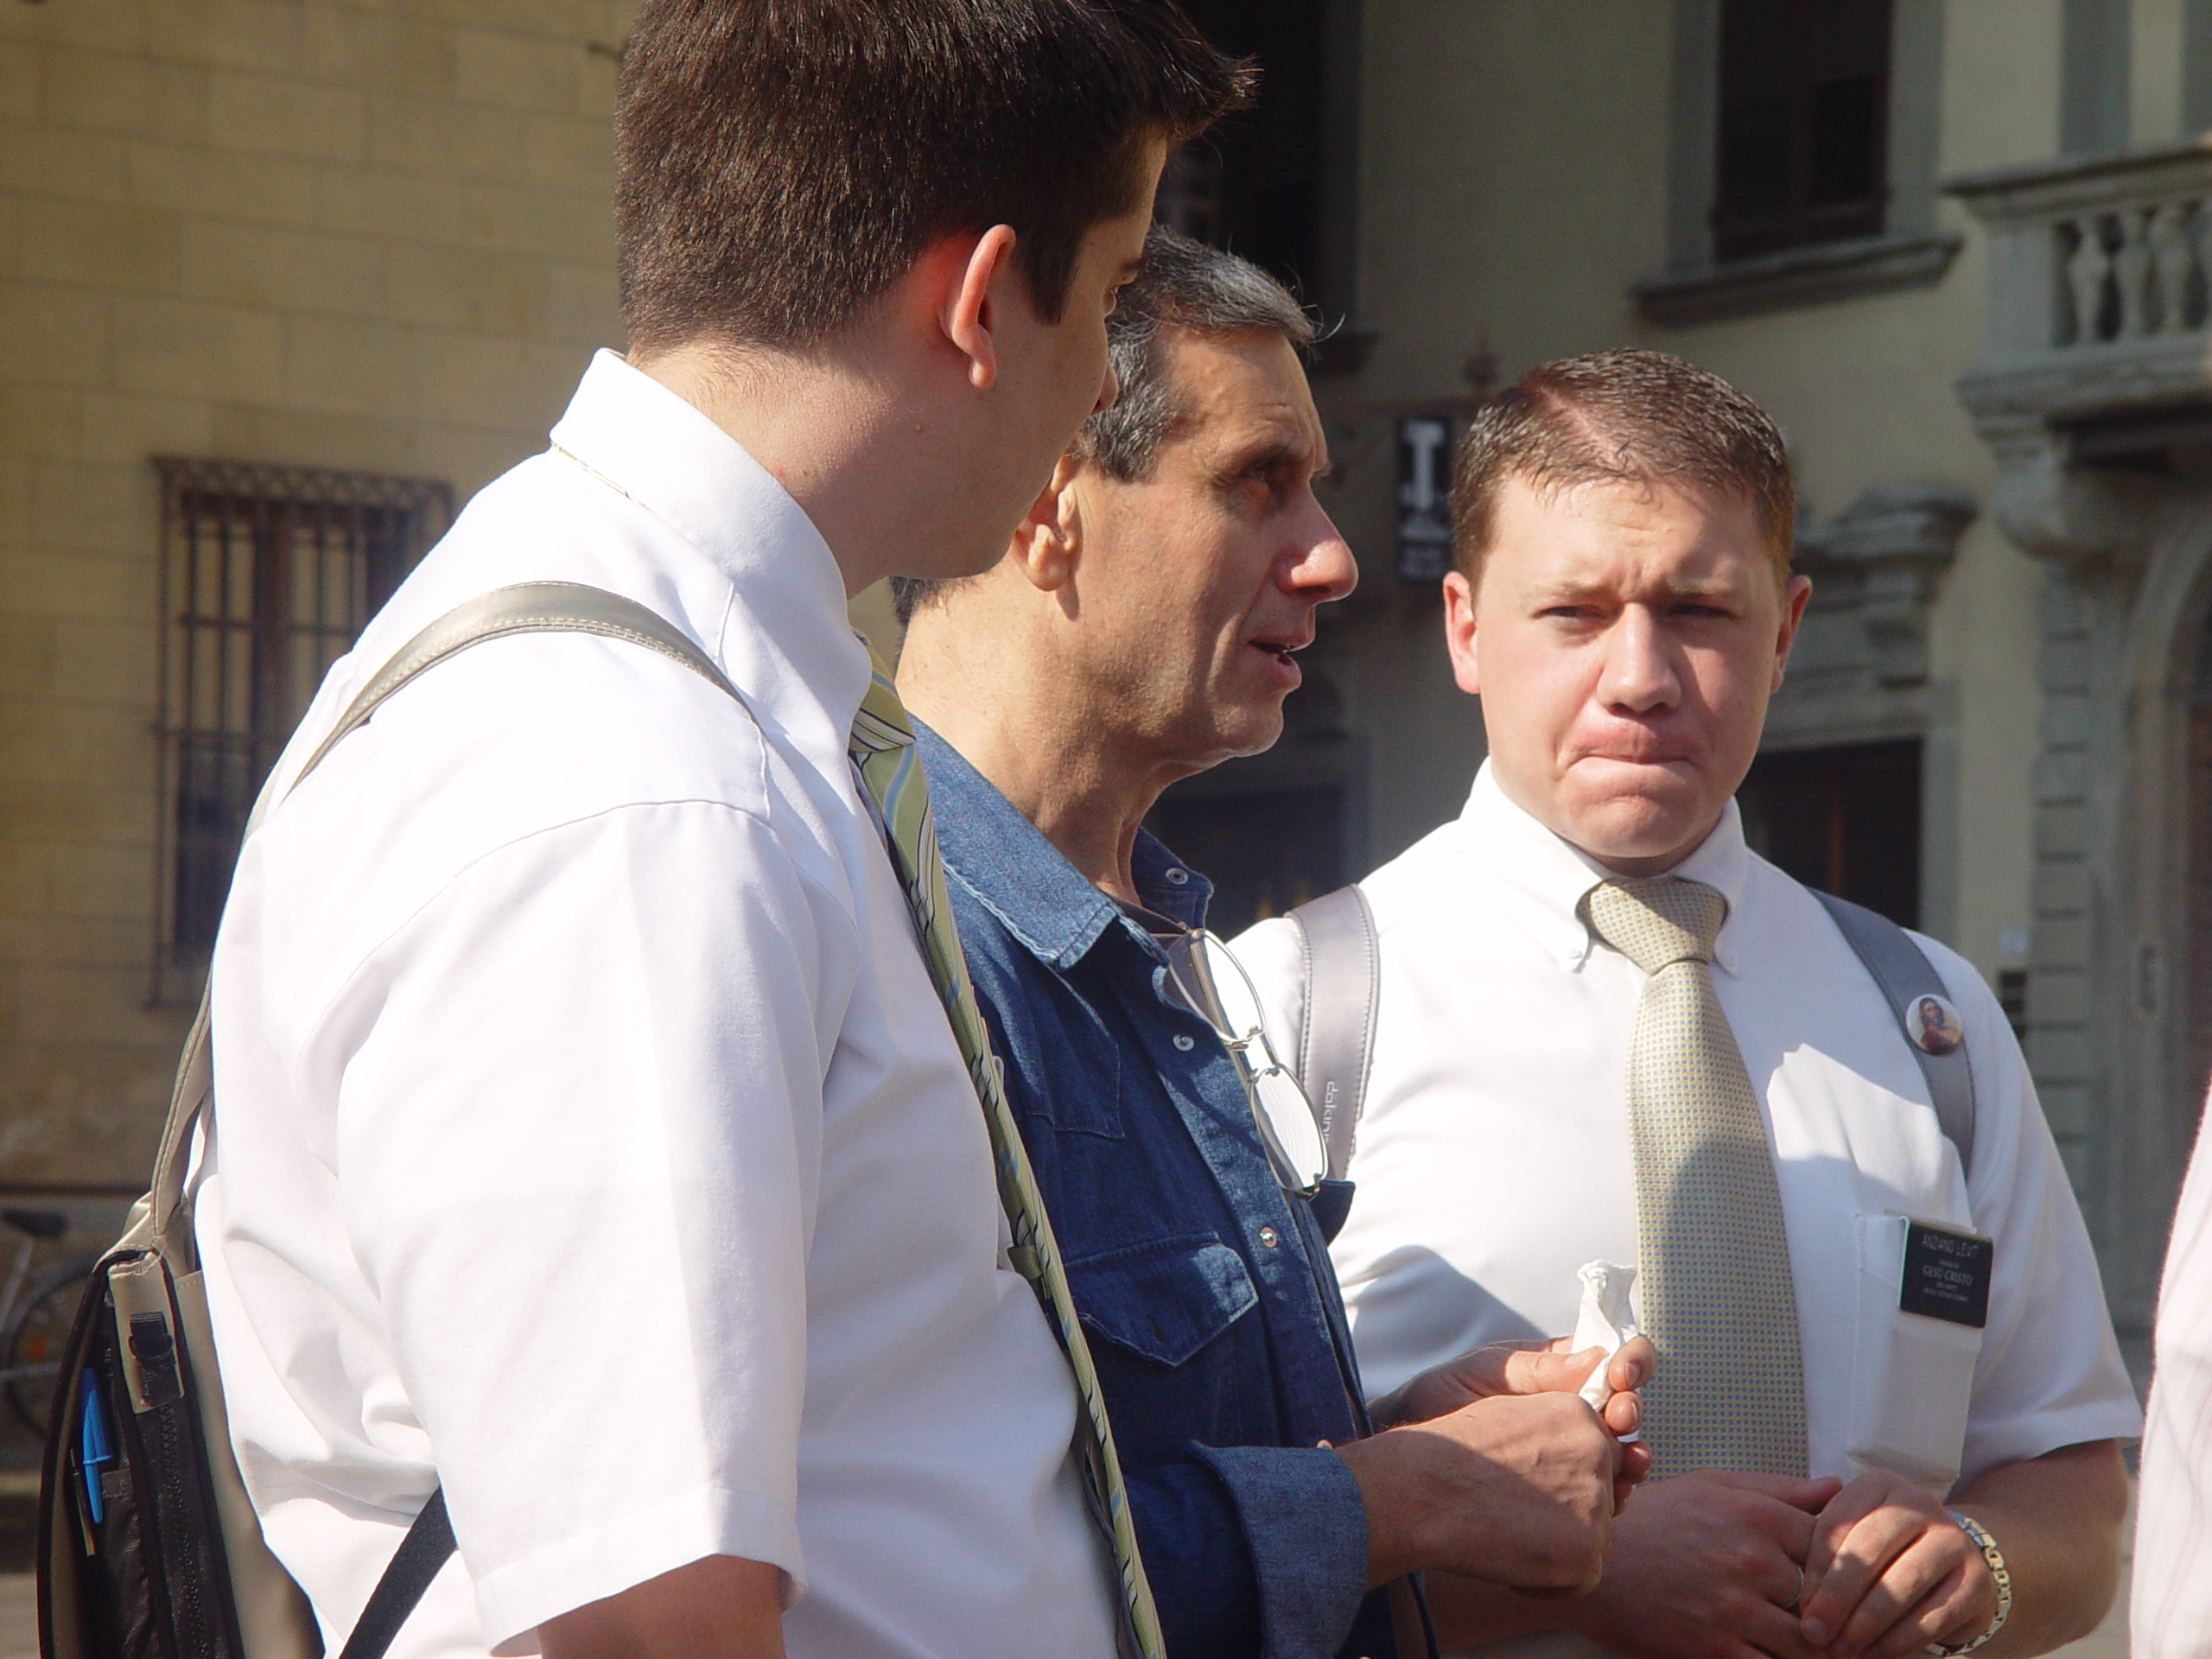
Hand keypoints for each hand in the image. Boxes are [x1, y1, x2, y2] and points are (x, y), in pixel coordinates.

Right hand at [1336, 1391, 1624, 1595]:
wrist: (1419, 1492)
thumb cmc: (1447, 1455)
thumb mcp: (1507, 1414)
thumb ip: (1552, 1430)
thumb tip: (1587, 1458)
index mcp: (1577, 1411)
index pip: (1596, 1457)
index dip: (1560, 1480)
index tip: (1525, 1487)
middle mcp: (1596, 1451)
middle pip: (1599, 1498)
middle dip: (1564, 1513)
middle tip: (1512, 1510)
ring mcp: (1595, 1501)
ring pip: (1593, 1538)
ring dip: (1556, 1546)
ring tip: (1506, 1530)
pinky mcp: (1586, 1550)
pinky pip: (1582, 1578)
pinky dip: (1549, 1582)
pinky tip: (1510, 1559)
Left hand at [1378, 1337, 1654, 1507]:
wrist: (1411, 1450)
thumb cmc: (1441, 1399)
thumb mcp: (1484, 1372)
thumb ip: (1535, 1368)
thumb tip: (1594, 1359)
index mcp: (1560, 1371)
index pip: (1613, 1359)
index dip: (1631, 1362)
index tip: (1622, 1376)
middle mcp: (1573, 1411)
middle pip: (1626, 1409)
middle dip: (1631, 1412)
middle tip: (1620, 1418)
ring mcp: (1571, 1452)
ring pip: (1621, 1455)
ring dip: (1633, 1458)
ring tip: (1628, 1464)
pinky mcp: (1563, 1491)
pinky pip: (1600, 1494)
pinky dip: (1613, 1496)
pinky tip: (1613, 1496)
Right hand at [1563, 1469, 1843, 1658]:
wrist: (1593, 1562)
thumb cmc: (1654, 1518)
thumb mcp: (1713, 1487)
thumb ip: (1779, 1489)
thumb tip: (1837, 1489)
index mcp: (1756, 1515)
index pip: (1835, 1545)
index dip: (1844, 1564)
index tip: (1843, 1576)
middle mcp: (1751, 1561)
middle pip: (1825, 1597)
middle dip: (1832, 1611)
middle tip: (1839, 1621)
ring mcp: (1734, 1608)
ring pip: (1808, 1643)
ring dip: (1816, 1647)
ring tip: (1818, 1646)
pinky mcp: (1714, 1648)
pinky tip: (1781, 1655)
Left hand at [1798, 1473, 1997, 1658]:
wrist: (1953, 1567)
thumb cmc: (1883, 1553)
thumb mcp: (1852, 1536)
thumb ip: (1820, 1542)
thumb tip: (1787, 1574)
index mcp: (1879, 1485)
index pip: (1838, 1522)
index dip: (1815, 1568)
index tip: (1798, 1606)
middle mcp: (1919, 1503)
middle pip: (1869, 1550)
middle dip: (1837, 1597)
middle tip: (1814, 1633)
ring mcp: (1953, 1539)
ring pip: (1902, 1583)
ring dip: (1866, 1624)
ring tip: (1841, 1650)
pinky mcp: (1977, 1580)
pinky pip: (1934, 1615)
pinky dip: (1900, 1640)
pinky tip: (1875, 1655)